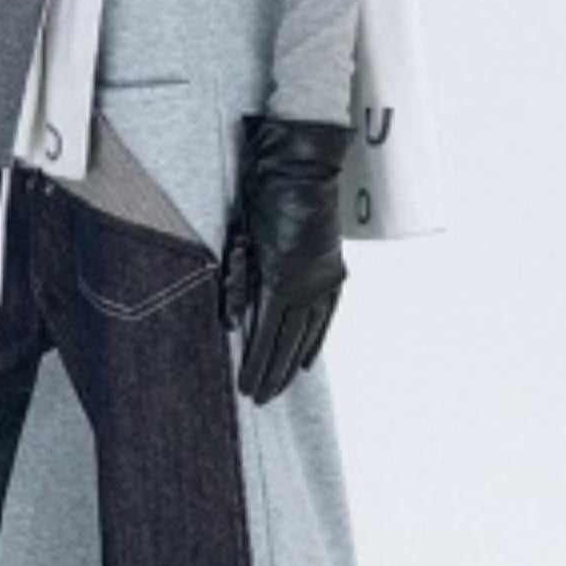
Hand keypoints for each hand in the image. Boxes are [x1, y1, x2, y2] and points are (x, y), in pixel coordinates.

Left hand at [220, 111, 352, 402]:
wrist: (302, 166)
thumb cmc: (261, 196)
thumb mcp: (240, 238)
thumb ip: (238, 284)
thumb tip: (231, 325)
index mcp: (281, 278)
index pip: (267, 335)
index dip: (257, 365)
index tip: (247, 388)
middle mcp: (308, 284)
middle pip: (289, 341)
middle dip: (274, 373)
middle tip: (261, 399)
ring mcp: (325, 278)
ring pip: (309, 332)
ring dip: (294, 363)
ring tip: (282, 387)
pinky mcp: (333, 270)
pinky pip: (326, 315)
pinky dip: (316, 339)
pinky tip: (309, 360)